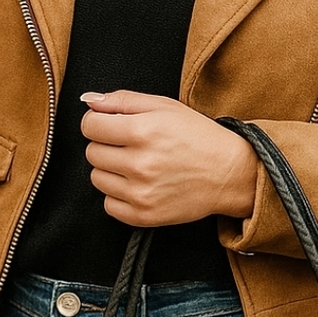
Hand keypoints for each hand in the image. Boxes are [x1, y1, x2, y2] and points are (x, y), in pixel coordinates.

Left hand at [80, 91, 257, 226]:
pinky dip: (119, 196)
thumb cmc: (198, 137)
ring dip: (111, 171)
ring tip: (138, 166)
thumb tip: (88, 102)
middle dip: (106, 146)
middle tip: (132, 146)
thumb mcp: (164, 107)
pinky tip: (140, 186)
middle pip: (92, 153)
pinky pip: (108, 205)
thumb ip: (122, 100)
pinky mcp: (144, 215)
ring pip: (97, 179)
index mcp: (142, 131)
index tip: (111, 126)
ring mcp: (141, 193)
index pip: (89, 126)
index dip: (98, 123)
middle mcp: (140, 163)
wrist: (229, 174)